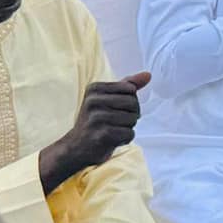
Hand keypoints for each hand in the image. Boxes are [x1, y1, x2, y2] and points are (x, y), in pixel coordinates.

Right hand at [37, 74, 149, 190]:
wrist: (75, 147)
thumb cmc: (95, 121)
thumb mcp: (107, 98)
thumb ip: (128, 85)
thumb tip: (148, 75)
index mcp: (94, 89)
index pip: (130, 89)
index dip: (129, 101)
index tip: (116, 109)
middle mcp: (93, 101)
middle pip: (133, 103)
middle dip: (131, 114)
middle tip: (116, 122)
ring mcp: (97, 118)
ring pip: (133, 119)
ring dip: (127, 127)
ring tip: (112, 130)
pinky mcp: (103, 135)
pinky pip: (129, 133)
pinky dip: (125, 138)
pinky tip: (112, 139)